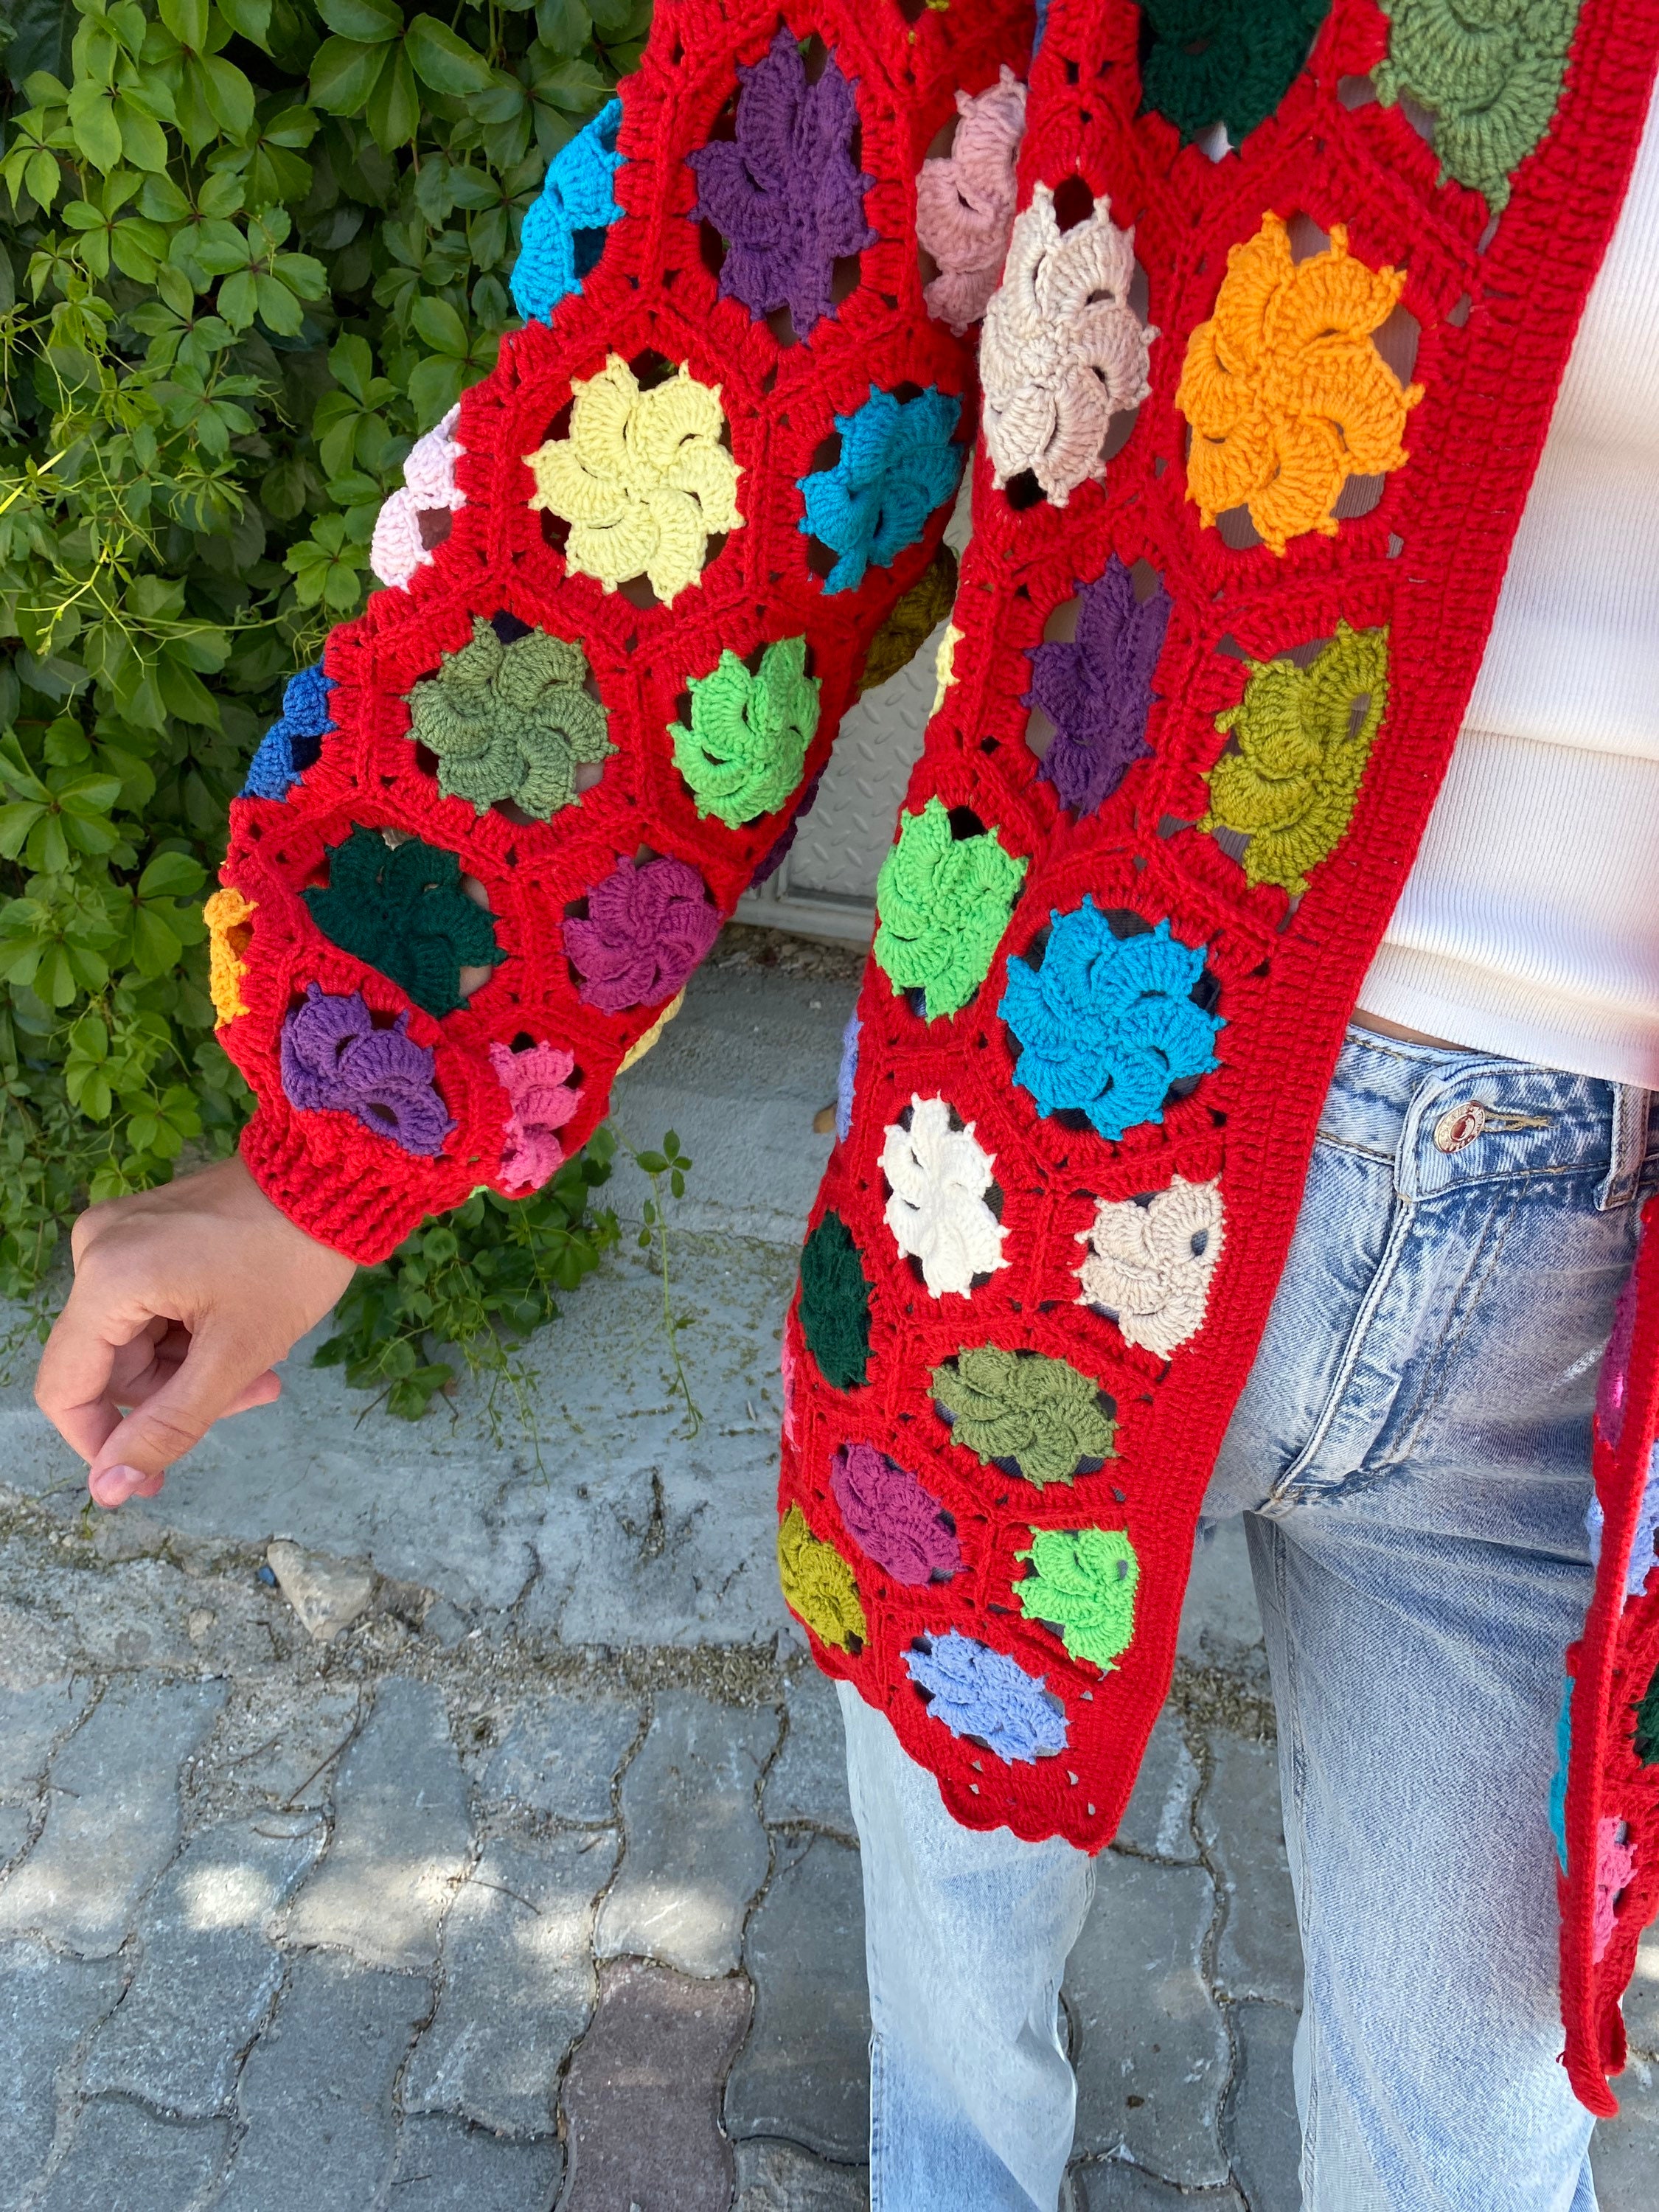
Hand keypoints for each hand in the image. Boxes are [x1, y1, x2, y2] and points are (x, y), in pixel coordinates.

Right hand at [35, 1153, 357, 1509]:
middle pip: (112, 1366)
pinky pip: (154, 1307)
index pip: (67, 1389)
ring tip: (268, 1365)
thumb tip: (110, 1489)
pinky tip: (251, 1330)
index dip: (103, 1443)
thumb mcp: (236, 1355)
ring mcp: (123, 1236)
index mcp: (107, 1279)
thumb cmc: (291, 1260)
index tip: (152, 1475)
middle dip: (179, 1394)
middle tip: (257, 1393)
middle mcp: (97, 1251)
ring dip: (198, 1366)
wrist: (333, 1176)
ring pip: (139, 1341)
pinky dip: (197, 1332)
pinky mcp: (149, 1231)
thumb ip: (168, 1426)